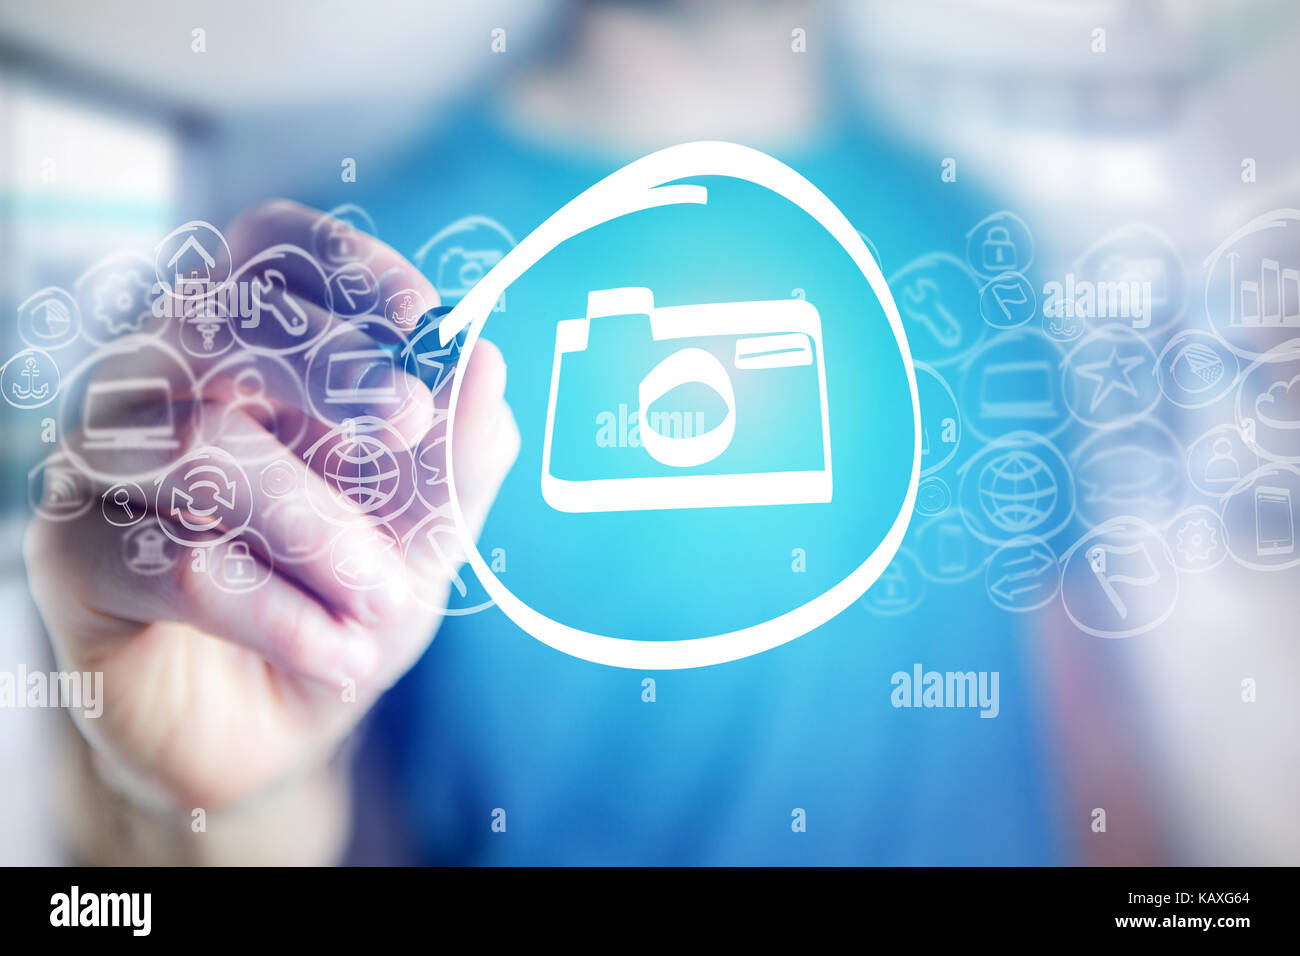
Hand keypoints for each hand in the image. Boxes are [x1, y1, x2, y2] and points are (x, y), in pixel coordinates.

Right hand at [24, 201, 518, 811]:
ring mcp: (103, 462)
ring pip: (199, 445)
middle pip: (219, 321)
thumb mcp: (422, 537)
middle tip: (406, 428)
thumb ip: (455, 458)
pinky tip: (339, 655)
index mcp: (245, 351)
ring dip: (316, 527)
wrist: (267, 729)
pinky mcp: (72, 554)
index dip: (346, 267)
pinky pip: (172, 561)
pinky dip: (275, 612)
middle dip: (329, 370)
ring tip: (387, 600)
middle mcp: (159, 384)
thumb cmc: (339, 602)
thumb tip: (485, 362)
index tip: (422, 318)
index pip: (270, 251)